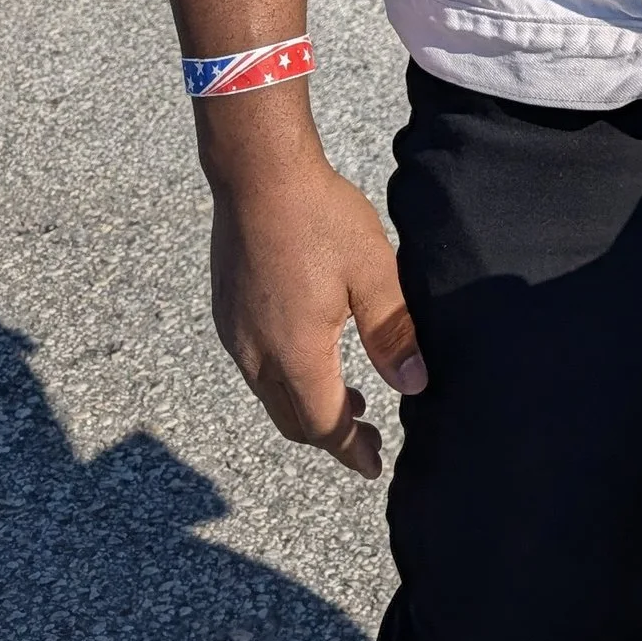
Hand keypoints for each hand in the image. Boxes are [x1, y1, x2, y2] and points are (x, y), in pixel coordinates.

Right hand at [199, 90, 423, 479]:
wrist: (258, 173)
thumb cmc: (320, 217)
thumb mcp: (373, 272)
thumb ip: (393, 332)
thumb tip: (414, 385)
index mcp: (296, 352)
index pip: (324, 425)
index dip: (351, 450)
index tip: (374, 467)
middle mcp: (257, 354)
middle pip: (292, 420)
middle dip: (330, 436)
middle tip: (368, 434)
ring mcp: (235, 334)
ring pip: (271, 395)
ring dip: (306, 406)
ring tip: (348, 397)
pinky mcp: (227, 311)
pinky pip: (257, 367)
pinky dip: (286, 379)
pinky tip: (311, 356)